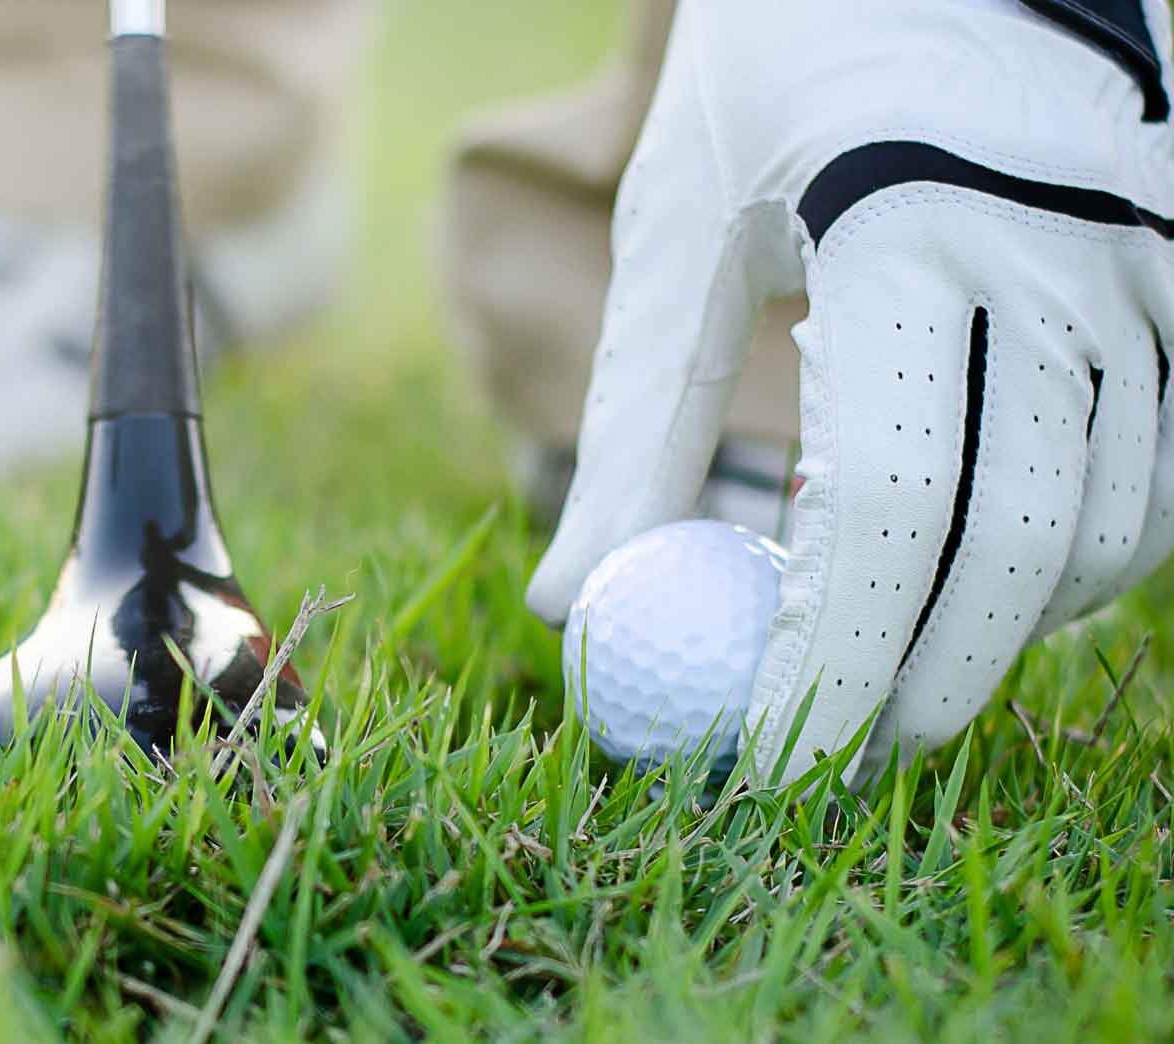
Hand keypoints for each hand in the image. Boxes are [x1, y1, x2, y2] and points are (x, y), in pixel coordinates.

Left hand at [525, 0, 1173, 784]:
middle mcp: (1063, 259)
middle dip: (924, 681)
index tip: (767, 752)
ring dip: (1007, 637)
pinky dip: (1075, 563)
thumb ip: (630, 421)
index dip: (830, 653)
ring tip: (899, 686)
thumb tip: (572, 601)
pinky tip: (984, 590)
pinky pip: (1157, 474)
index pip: (888, 502)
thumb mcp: (679, 230)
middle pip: (1016, 541)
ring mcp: (1149, 273)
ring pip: (1112, 525)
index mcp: (912, 234)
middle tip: (833, 759)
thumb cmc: (783, 80)